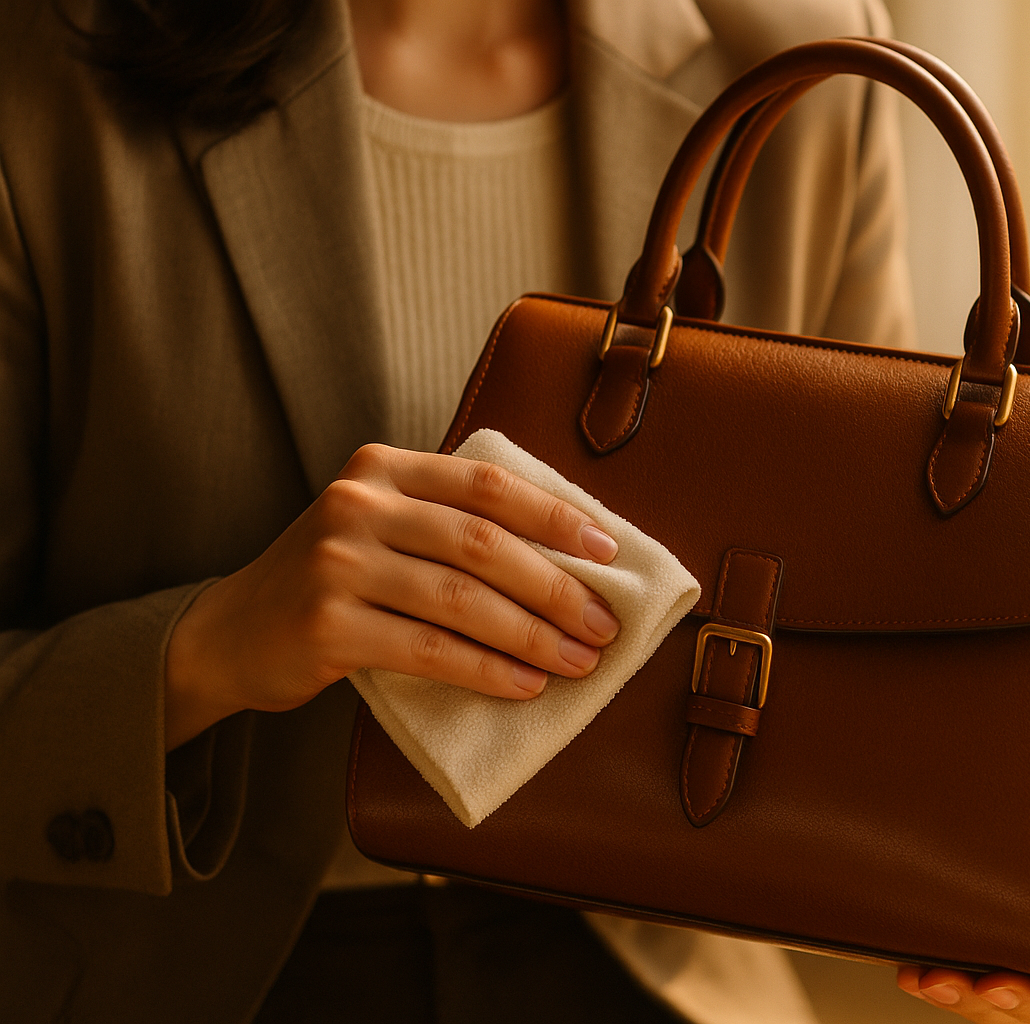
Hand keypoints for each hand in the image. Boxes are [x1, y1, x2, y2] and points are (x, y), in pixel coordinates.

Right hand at [164, 444, 620, 749]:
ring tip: (579, 661)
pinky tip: (526, 685)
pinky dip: (487, 670)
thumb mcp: (382, 527)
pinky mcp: (325, 625)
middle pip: (483, 544)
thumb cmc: (335, 581)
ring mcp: (336, 563)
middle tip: (604, 624)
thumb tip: (571, 558)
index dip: (556, 517)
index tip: (609, 552)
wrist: (229, 633)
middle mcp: (357, 504)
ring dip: (533, 636)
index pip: (488, 484)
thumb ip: (452, 523)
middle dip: (556, 588)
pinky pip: (429, 650)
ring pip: (462, 600)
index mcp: (383, 468)